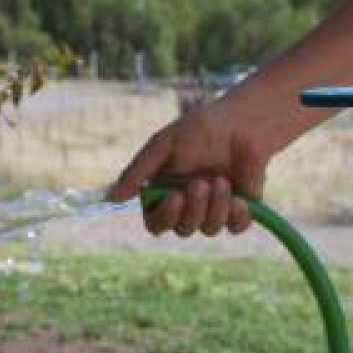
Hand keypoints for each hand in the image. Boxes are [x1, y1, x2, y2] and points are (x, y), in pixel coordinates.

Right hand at [107, 103, 274, 236]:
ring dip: (216, 207)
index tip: (175, 196)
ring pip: (208, 230)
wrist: (243, 123)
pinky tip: (239, 197)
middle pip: (182, 230)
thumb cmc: (200, 129)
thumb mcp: (163, 146)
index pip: (156, 223)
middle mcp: (188, 205)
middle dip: (193, 209)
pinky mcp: (240, 210)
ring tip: (222, 180)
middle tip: (202, 183)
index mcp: (165, 192)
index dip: (165, 216)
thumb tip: (110, 198)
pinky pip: (235, 227)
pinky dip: (237, 214)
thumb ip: (137, 173)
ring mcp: (214, 209)